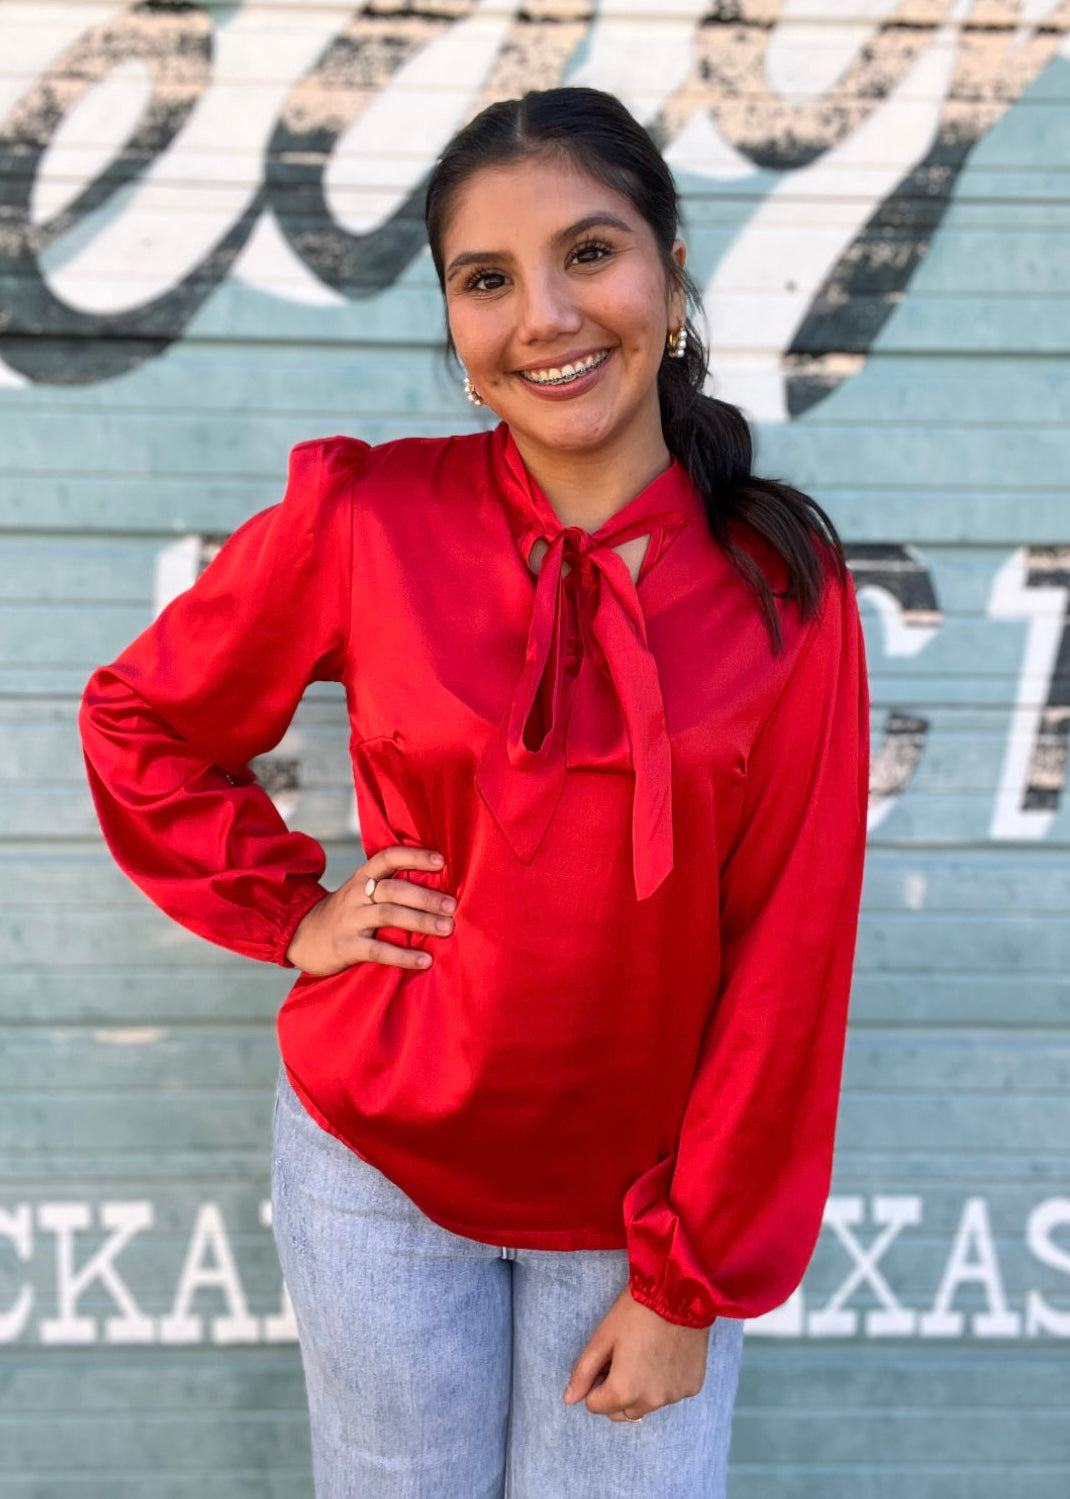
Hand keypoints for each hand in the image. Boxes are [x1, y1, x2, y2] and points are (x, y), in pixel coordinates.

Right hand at [285, 845, 455, 975]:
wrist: (303, 937)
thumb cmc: (347, 913)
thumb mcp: (362, 892)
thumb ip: (391, 886)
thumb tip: (439, 888)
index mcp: (363, 877)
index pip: (388, 857)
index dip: (414, 856)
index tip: (441, 860)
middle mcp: (356, 894)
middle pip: (393, 889)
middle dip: (425, 896)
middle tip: (452, 906)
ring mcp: (350, 920)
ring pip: (388, 915)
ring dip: (420, 921)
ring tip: (447, 928)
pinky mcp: (346, 946)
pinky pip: (377, 950)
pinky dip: (403, 955)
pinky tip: (425, 960)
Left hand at [562, 1284, 710, 1421]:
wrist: (679, 1293)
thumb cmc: (635, 1312)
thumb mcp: (602, 1337)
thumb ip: (583, 1372)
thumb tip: (569, 1399)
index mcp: (624, 1392)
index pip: (596, 1406)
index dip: (595, 1383)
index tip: (605, 1360)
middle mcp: (651, 1402)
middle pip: (622, 1412)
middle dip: (616, 1393)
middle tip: (622, 1360)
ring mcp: (674, 1397)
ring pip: (647, 1405)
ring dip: (641, 1390)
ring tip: (645, 1355)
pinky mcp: (692, 1387)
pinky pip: (670, 1394)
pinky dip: (664, 1382)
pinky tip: (666, 1355)